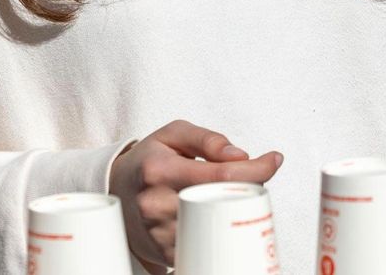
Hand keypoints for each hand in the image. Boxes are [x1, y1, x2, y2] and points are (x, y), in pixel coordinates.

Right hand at [108, 120, 282, 270]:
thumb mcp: (173, 133)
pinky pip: (202, 247)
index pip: (220, 174)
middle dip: (249, 191)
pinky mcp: (161, 252)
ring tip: (234, 195)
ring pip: (214, 229)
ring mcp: (158, 233)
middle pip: (221, 203)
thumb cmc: (149, 158)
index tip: (274, 160)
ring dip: (235, 212)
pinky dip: (219, 232)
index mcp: (160, 170)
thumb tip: (241, 155)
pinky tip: (222, 217)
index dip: (256, 169)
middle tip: (255, 179)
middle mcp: (156, 204)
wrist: (112, 189)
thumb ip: (208, 139)